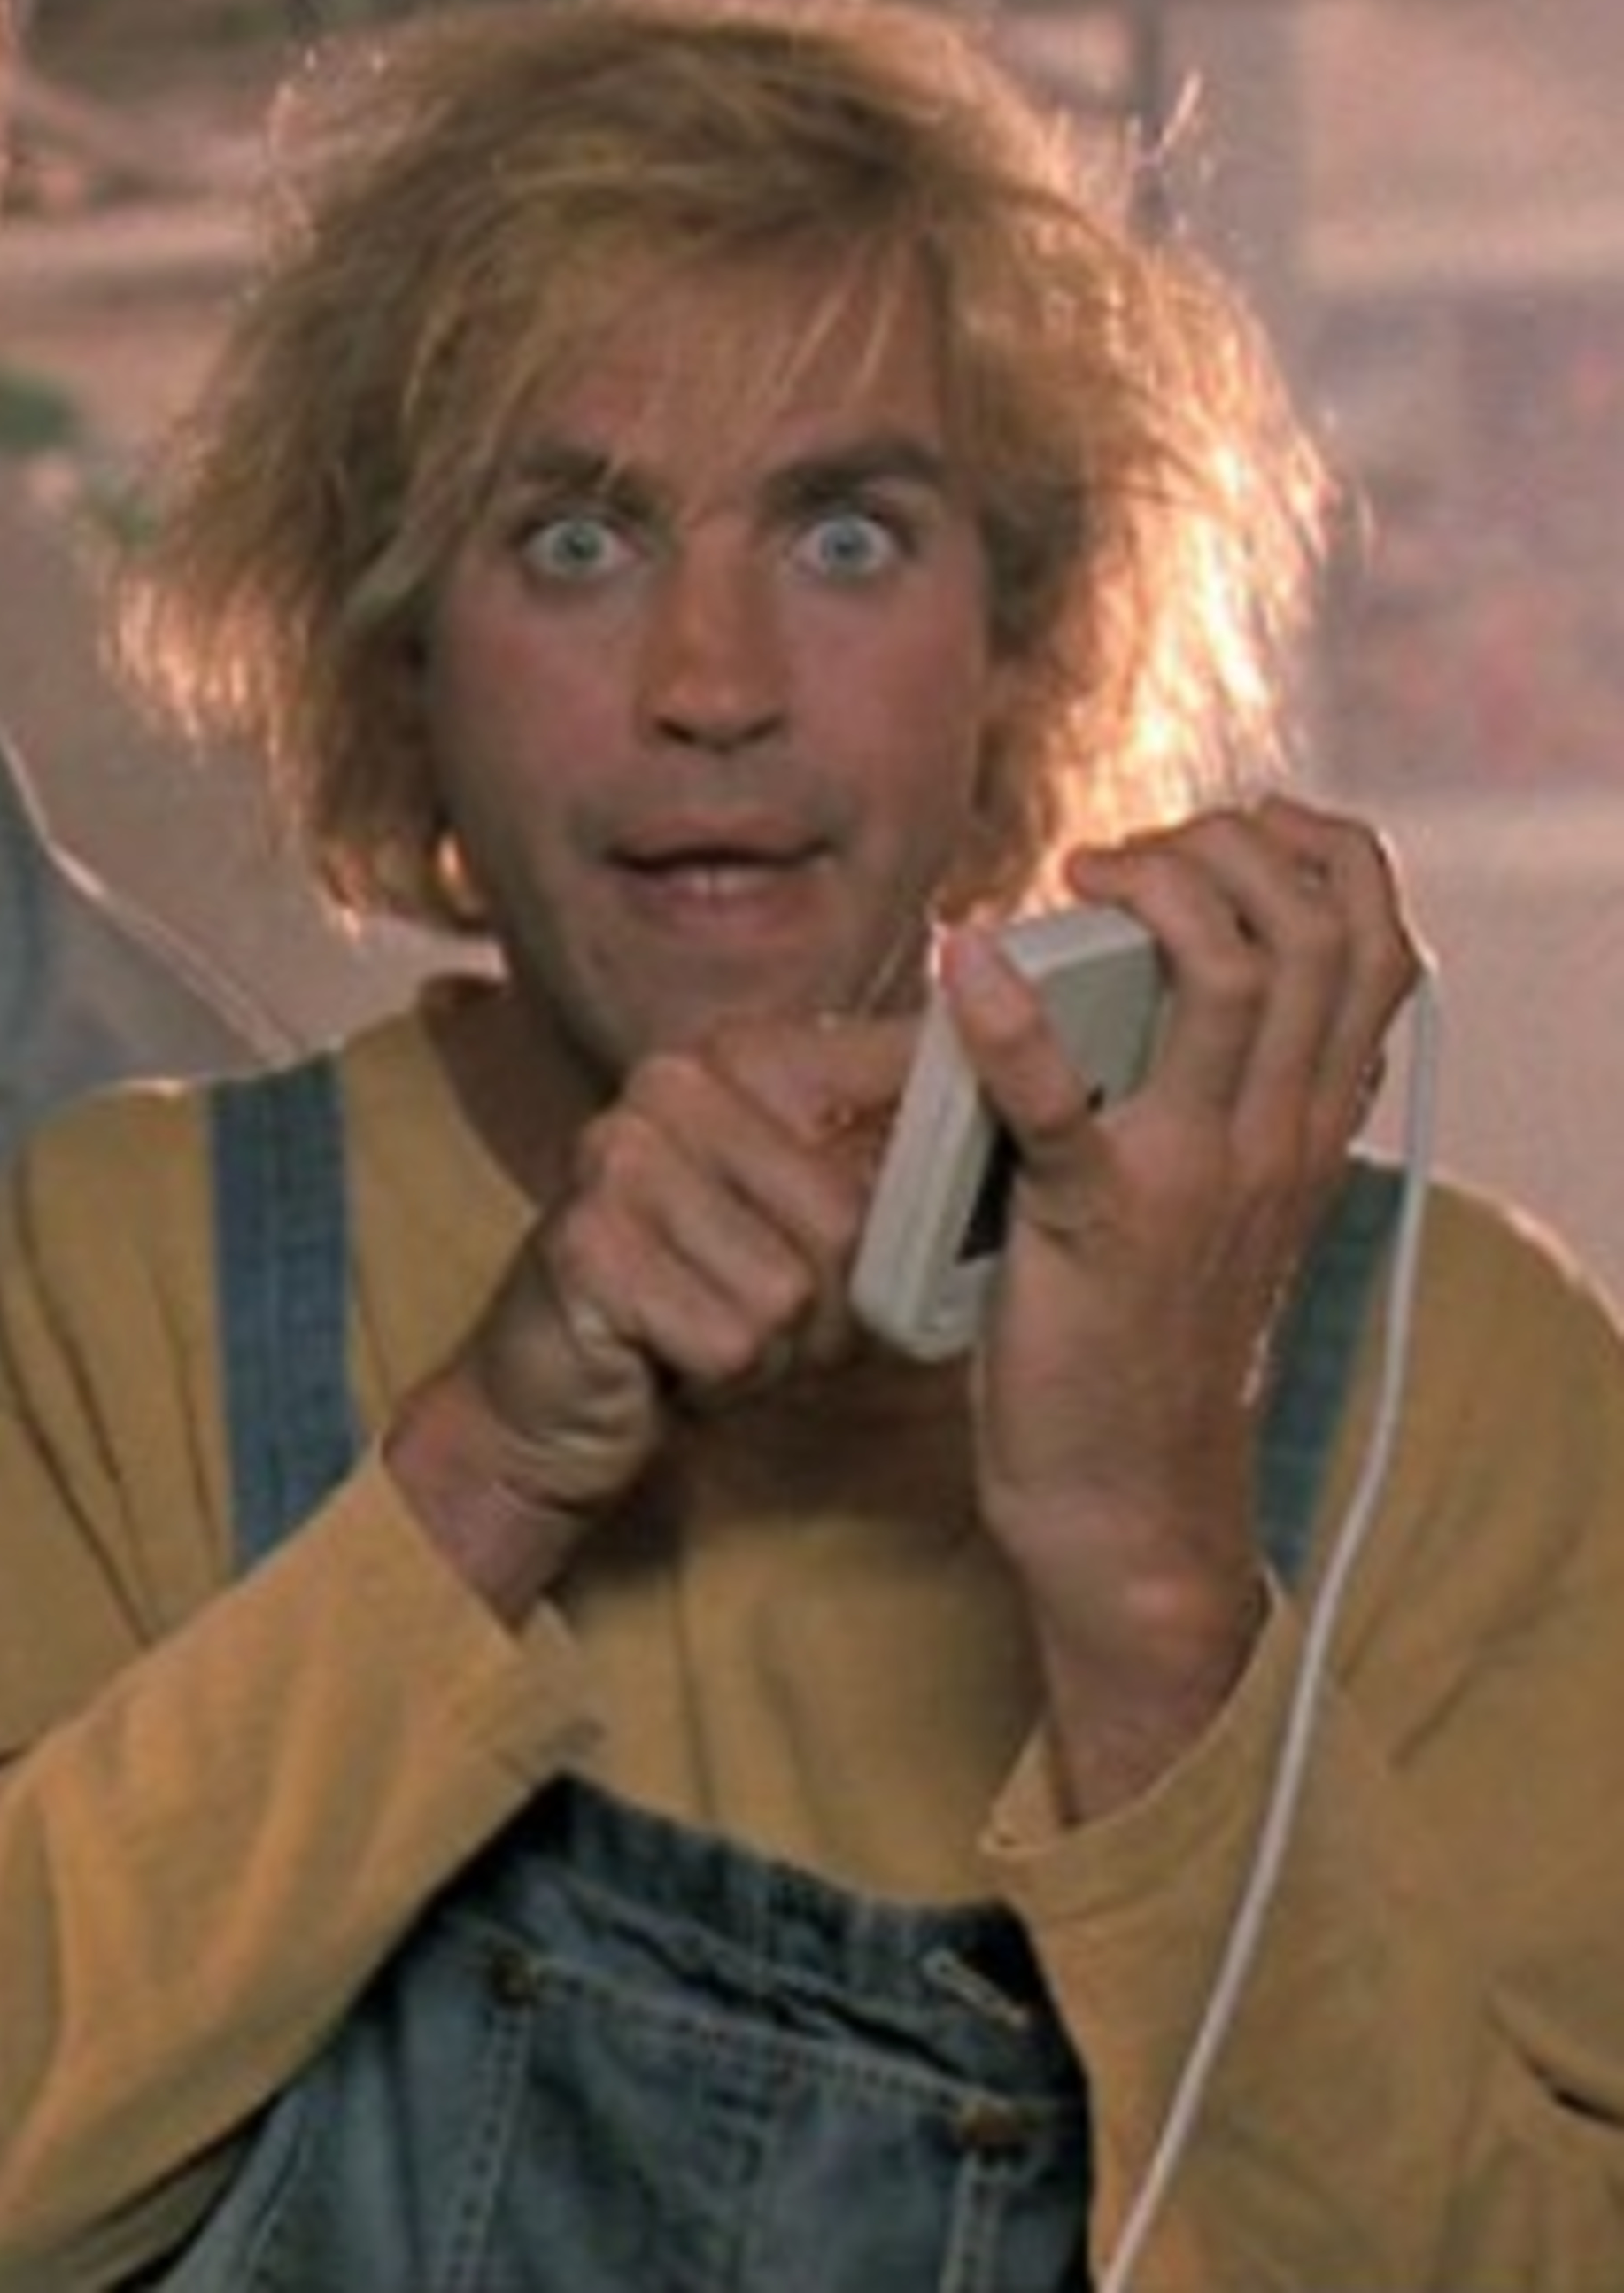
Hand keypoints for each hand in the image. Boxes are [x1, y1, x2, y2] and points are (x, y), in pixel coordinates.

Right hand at [385, 1008, 910, 1620]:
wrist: (549, 1397)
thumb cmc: (701, 1303)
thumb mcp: (811, 1221)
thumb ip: (894, 1159)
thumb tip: (1028, 1090)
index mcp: (744, 1053)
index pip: (903, 1069)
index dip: (934, 1170)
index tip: (920, 1221)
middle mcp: (676, 1082)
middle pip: (852, 1213)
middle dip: (835, 1299)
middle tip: (777, 1313)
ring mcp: (621, 1155)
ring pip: (794, 1286)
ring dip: (779, 1346)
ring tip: (722, 1330)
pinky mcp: (588, 1243)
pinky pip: (732, 1337)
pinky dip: (724, 1378)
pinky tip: (677, 1360)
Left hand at [946, 795, 1424, 1810]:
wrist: (1129, 1503)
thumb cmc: (1149, 1337)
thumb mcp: (1224, 1201)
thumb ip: (1226, 1095)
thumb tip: (1172, 982)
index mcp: (1312, 1123)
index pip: (1373, 935)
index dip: (1309, 847)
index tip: (1215, 833)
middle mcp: (1278, 1136)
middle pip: (1309, 925)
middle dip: (1219, 846)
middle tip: (1112, 862)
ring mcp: (1198, 1178)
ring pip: (1229, 975)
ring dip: (1149, 893)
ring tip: (1070, 883)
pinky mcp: (1097, 1225)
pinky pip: (1061, 1099)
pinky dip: (1008, 1019)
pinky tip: (962, 959)